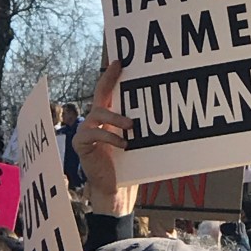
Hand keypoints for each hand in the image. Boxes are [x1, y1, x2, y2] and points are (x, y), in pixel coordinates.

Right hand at [73, 61, 136, 215]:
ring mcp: (87, 130)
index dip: (112, 75)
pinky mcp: (81, 144)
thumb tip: (168, 113)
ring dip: (116, 117)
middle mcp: (96, 120)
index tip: (120, 61)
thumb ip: (141, 127)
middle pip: (100, 93)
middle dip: (108, 78)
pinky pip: (93, 134)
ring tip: (131, 125)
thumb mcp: (137, 142)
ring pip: (99, 113)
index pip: (109, 91)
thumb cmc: (128, 165)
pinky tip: (124, 144)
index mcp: (108, 117)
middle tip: (118, 67)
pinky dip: (110, 137)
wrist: (115, 190)